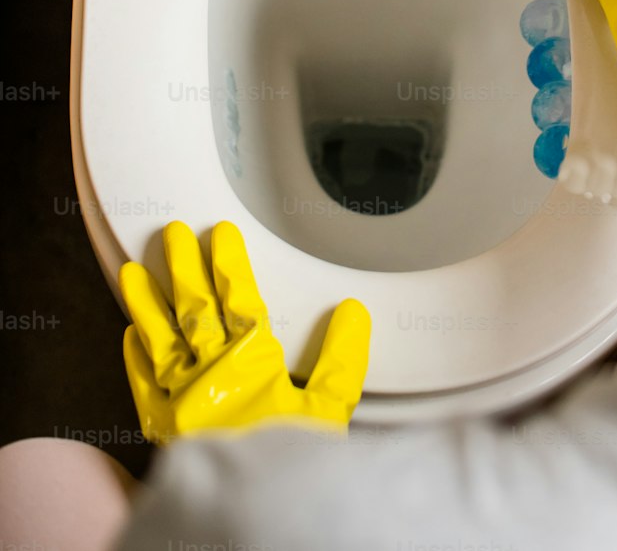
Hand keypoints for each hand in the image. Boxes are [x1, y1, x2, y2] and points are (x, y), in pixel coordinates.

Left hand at [119, 221, 369, 442]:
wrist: (248, 516)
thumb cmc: (290, 466)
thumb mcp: (329, 413)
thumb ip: (341, 361)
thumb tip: (353, 311)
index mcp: (252, 363)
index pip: (238, 298)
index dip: (229, 263)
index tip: (221, 234)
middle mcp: (212, 373)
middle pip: (193, 307)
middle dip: (184, 266)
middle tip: (174, 233)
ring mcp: (181, 399)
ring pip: (160, 337)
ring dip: (147, 302)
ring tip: (132, 270)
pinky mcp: (162, 427)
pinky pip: (142, 384)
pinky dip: (134, 357)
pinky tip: (129, 333)